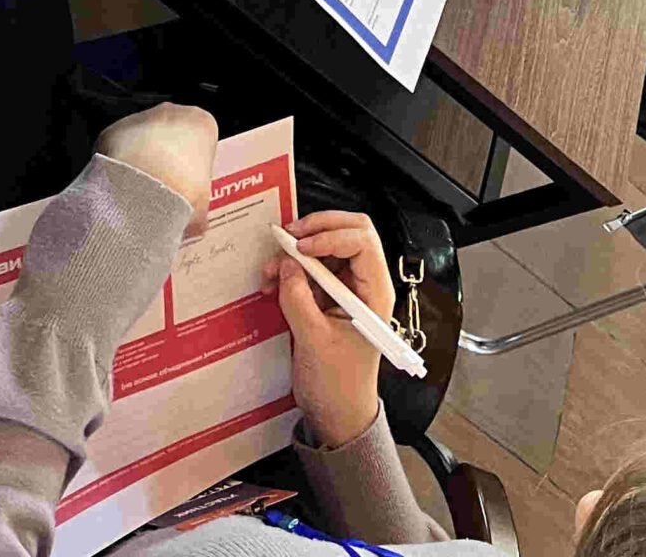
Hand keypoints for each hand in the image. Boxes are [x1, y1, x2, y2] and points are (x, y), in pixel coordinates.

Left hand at [95, 103, 219, 239]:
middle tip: (159, 194)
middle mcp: (173, 112)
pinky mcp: (114, 129)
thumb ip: (198, 214)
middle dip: (164, 162)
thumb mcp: (201, 208)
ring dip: (139, 163)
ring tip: (137, 198)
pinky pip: (116, 150)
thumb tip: (194, 228)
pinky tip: (117, 191)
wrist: (144, 189)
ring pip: (142, 141)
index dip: (192, 168)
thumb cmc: (183, 191)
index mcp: (202, 123)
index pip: (200, 142)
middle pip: (170, 137)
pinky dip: (116, 168)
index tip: (185, 188)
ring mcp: (141, 117)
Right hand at [263, 210, 393, 449]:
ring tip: (270, 267)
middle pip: (349, 233)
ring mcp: (348, 288)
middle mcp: (366, 282)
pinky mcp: (330, 297)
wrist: (337, 414)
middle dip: (317, 229)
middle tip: (286, 237)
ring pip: (327, 248)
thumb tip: (286, 264)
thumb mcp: (314, 342)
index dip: (331, 236)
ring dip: (299, 251)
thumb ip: (299, 299)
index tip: (300, 248)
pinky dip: (293, 269)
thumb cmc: (337, 384)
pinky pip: (314, 269)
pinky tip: (273, 281)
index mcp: (375, 291)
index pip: (362, 242)